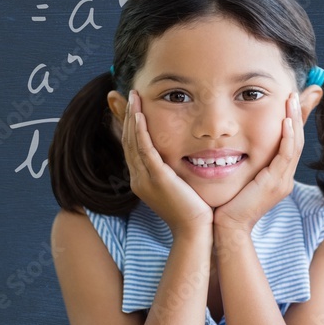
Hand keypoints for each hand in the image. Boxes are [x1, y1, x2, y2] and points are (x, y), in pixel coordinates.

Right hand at [121, 91, 212, 235]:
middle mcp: (138, 178)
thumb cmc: (193, 210)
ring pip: (133, 142)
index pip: (132, 147)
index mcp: (141, 180)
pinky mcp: (157, 179)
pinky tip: (141, 115)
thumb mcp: (178, 187)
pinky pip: (145, 150)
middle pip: (128, 141)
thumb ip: (173, 171)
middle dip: (128, 115)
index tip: (134, 106)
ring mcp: (145, 179)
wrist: (195, 231)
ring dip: (133, 117)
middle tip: (130, 94)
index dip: (131, 125)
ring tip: (134, 97)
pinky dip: (141, 132)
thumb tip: (177, 157)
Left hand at [214, 93, 302, 233]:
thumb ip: (240, 159)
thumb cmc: (226, 203)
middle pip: (297, 139)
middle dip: (299, 114)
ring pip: (295, 144)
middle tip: (300, 92)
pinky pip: (286, 155)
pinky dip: (287, 137)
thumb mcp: (238, 176)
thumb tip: (232, 143)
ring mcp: (282, 181)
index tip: (292, 98)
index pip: (290, 141)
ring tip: (292, 98)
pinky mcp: (275, 183)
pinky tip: (285, 121)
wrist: (226, 227)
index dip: (294, 119)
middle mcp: (284, 177)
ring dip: (294, 119)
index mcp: (278, 175)